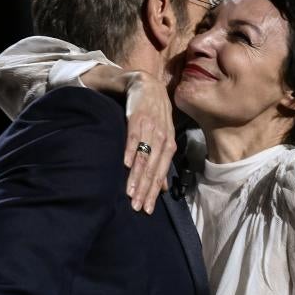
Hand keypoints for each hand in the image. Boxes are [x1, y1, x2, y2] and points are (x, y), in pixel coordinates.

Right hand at [122, 71, 176, 213]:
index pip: (161, 173)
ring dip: (137, 176)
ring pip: (144, 157)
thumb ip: (161, 162)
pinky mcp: (137, 117)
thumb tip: (164, 189)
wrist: (145, 84)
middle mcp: (162, 138)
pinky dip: (131, 150)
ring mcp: (151, 128)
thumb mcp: (162, 137)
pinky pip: (134, 136)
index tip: (147, 210)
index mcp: (169, 145)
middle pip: (153, 169)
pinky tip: (126, 164)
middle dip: (145, 190)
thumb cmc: (153, 114)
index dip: (154, 192)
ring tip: (129, 193)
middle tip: (137, 207)